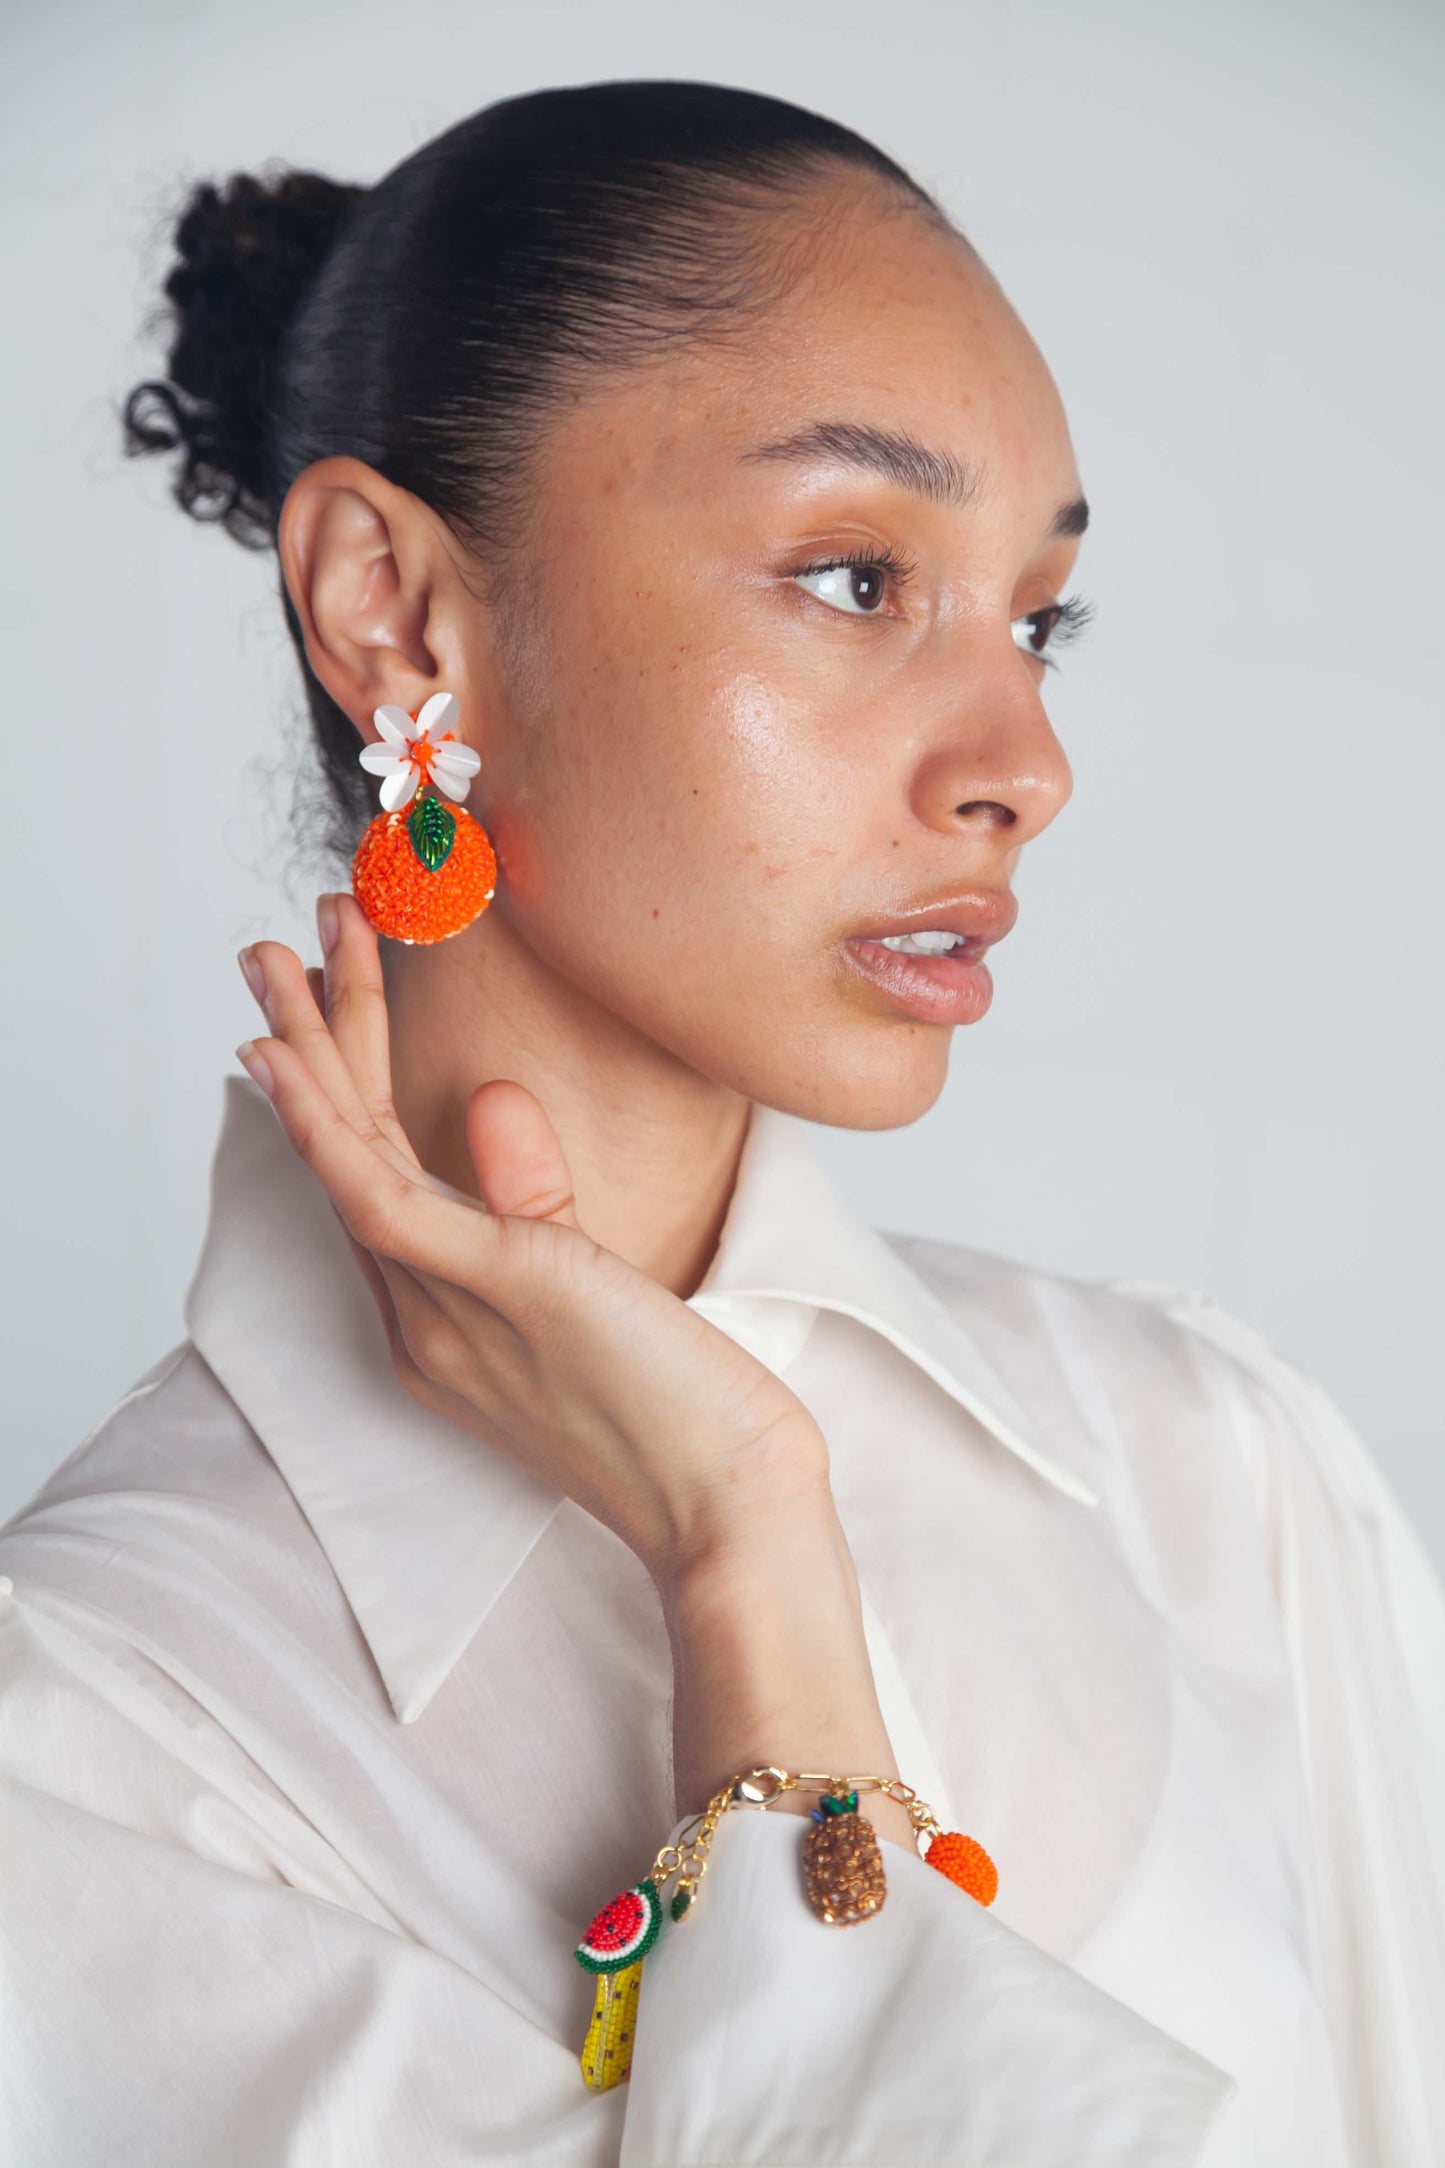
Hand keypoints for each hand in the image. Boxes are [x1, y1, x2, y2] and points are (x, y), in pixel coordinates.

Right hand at [234, 893, 830, 1585]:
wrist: (732, 1512)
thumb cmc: (686, 1412)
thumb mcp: (599, 1289)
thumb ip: (536, 1200)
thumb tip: (495, 1099)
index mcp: (446, 1323)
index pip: (376, 1181)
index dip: (338, 1087)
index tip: (316, 1007)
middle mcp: (424, 1321)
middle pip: (348, 1156)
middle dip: (306, 1044)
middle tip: (269, 949)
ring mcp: (447, 1311)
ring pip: (349, 1157)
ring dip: (306, 1047)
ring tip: (274, 952)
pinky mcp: (492, 1292)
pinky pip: (380, 1197)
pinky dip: (324, 1122)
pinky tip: (286, 1055)